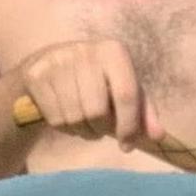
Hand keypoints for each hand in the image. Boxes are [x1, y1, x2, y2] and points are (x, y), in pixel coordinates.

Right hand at [15, 38, 153, 146]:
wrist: (50, 64)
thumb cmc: (97, 81)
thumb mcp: (124, 90)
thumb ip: (144, 113)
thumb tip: (159, 136)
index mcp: (113, 51)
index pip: (126, 94)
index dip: (128, 125)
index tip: (127, 145)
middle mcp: (85, 51)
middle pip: (97, 111)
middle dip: (101, 129)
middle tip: (99, 127)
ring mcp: (57, 61)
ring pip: (74, 118)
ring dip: (82, 130)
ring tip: (84, 122)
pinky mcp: (36, 75)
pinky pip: (54, 118)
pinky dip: (63, 128)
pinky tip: (66, 116)